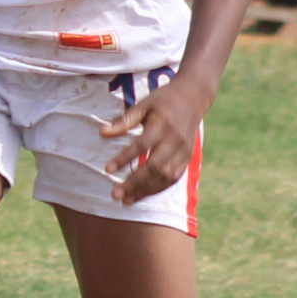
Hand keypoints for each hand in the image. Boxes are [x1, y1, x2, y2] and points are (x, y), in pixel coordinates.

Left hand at [100, 78, 208, 204]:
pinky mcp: (187, 158)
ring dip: (145, 190)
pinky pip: (173, 178)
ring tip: (126, 200)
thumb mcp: (143, 105)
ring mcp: (183, 151)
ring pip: (164, 176)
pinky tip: (142, 194)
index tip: (108, 170)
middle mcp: (174, 140)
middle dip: (134, 183)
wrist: (194, 97)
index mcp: (161, 124)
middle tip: (115, 194)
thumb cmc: (163, 101)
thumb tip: (102, 133)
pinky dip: (157, 189)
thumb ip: (124, 121)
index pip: (141, 145)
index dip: (125, 158)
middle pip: (154, 166)